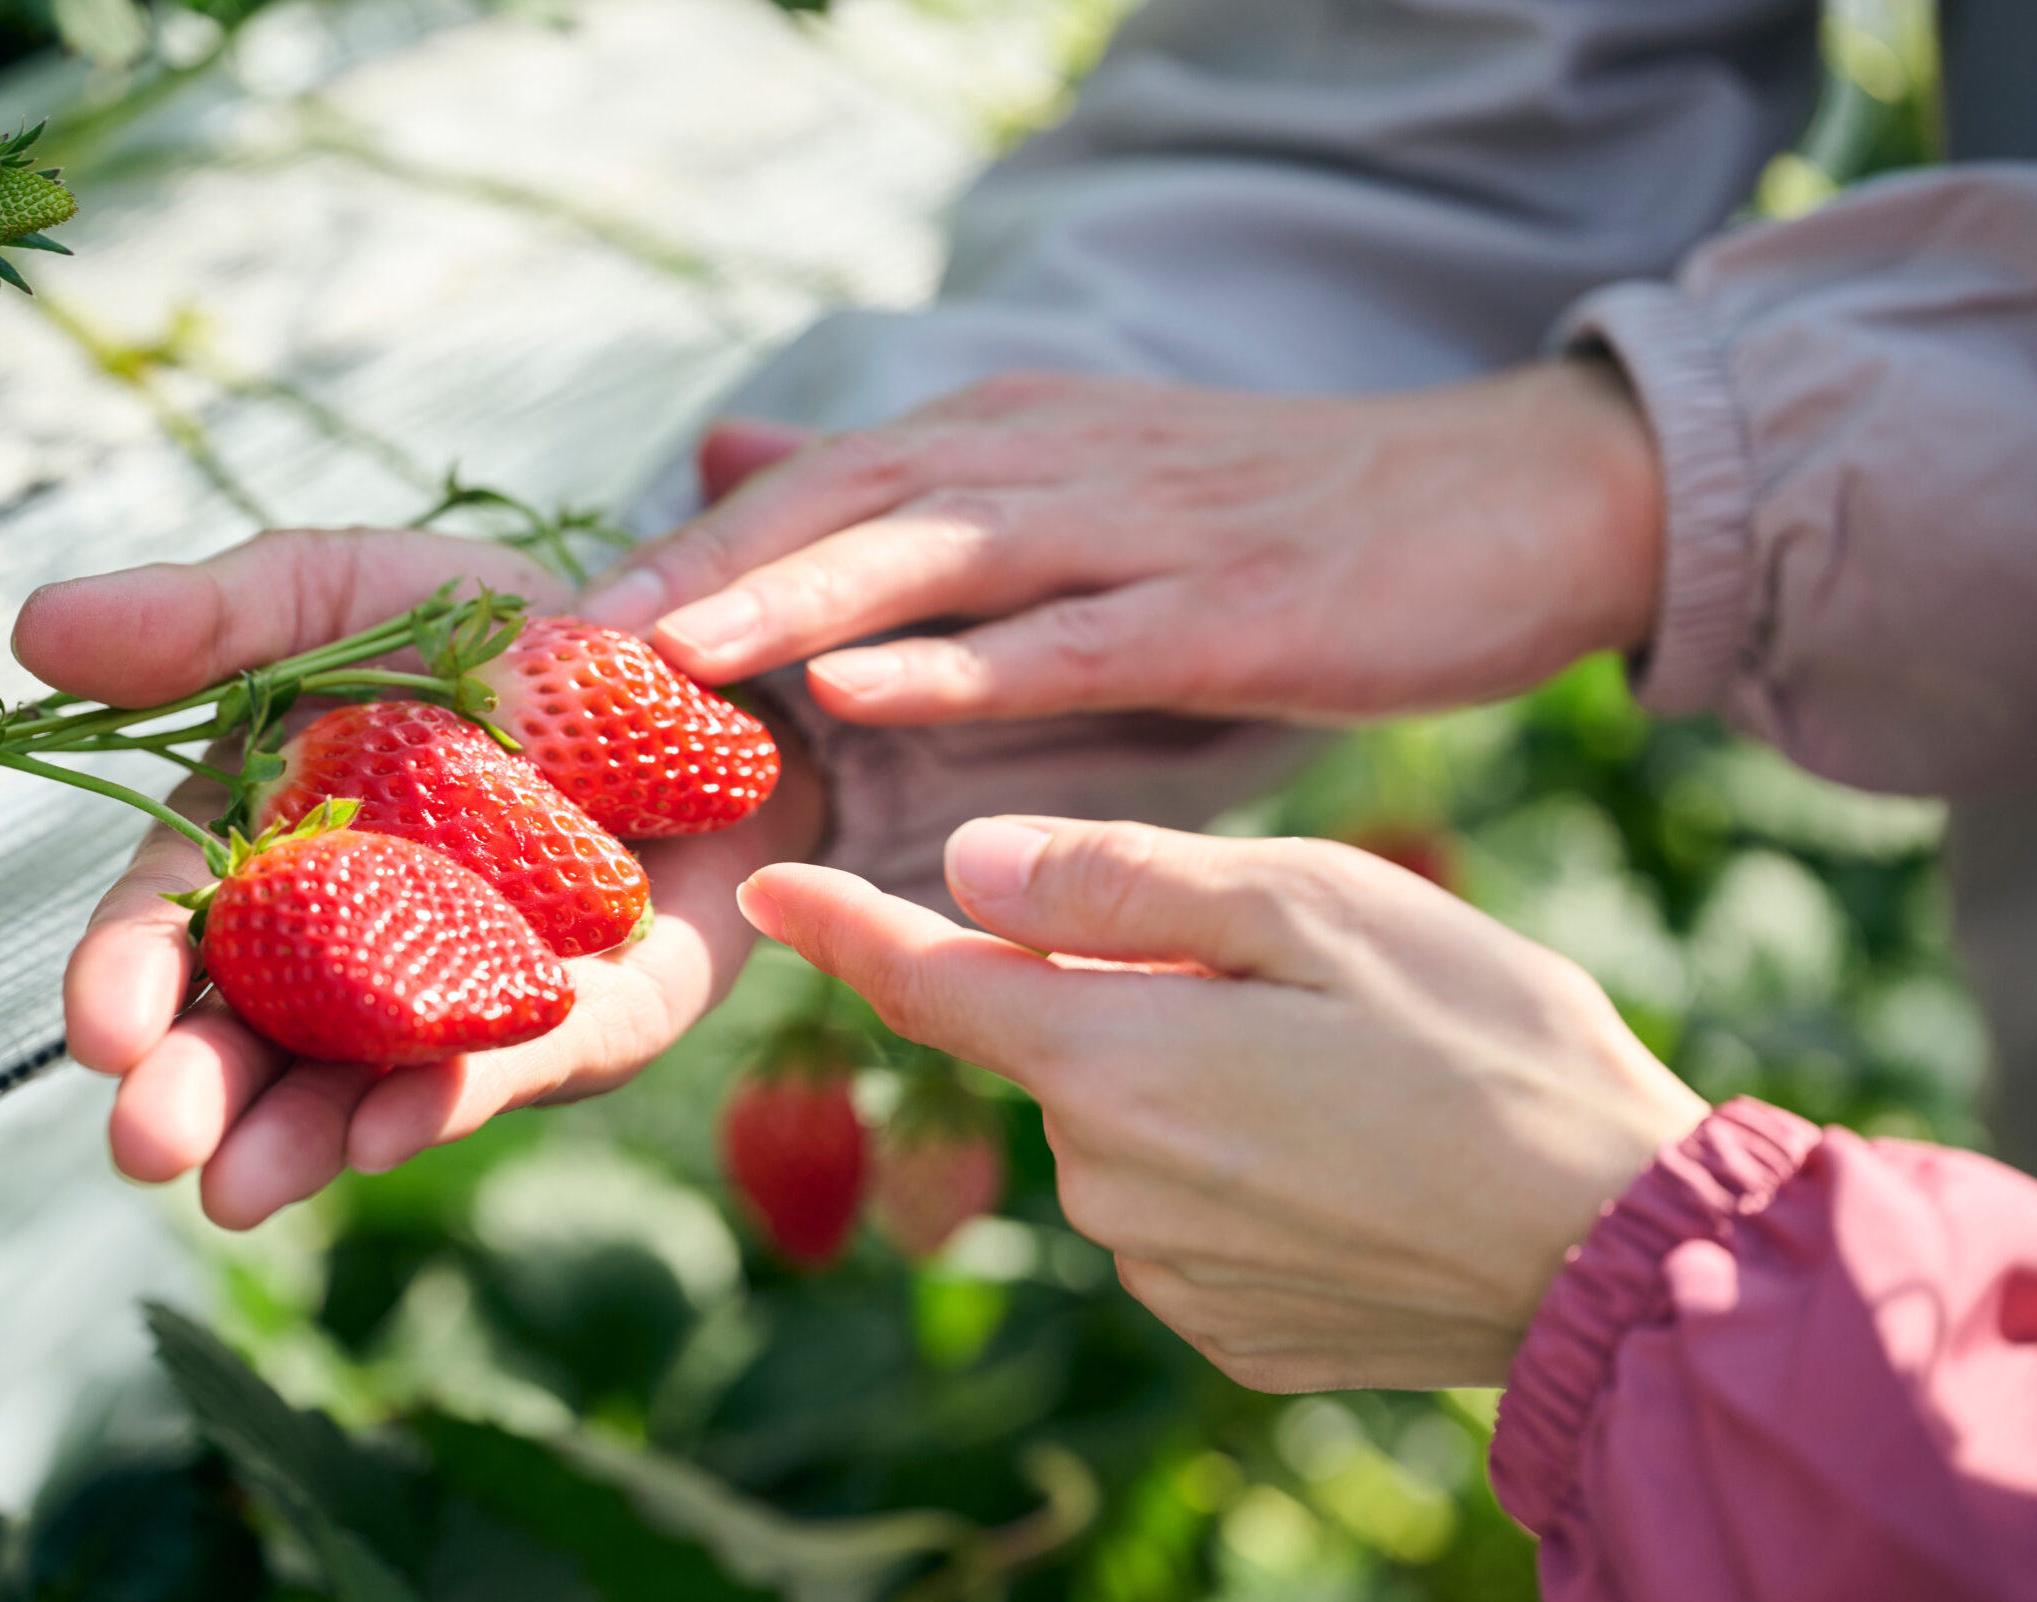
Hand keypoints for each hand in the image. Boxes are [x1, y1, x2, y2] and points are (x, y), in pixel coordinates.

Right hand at [13, 528, 825, 1229]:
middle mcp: (357, 944)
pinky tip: (398, 1130)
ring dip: (303, 1136)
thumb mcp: (339, 594)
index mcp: (271, 848)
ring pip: (369, 1079)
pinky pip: (522, 1060)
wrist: (697, 653)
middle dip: (200, 1092)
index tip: (100, 1029)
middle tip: (147, 1147)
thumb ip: (205, 622)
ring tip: (238, 1192)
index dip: (133, 976)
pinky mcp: (594, 1014)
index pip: (181, 928)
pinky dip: (458, 1092)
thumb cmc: (490, 628)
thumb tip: (33, 630)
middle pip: (260, 1030)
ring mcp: (468, 990)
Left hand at [586, 362, 1663, 725]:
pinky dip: (966, 659)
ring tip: (660, 657)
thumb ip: (918, 490)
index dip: (685, 550)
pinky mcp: (1234, 607)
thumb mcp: (1085, 487)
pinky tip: (867, 685)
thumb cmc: (1292, 522)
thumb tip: (736, 461)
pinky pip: (1079, 635)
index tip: (553, 630)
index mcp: (1020, 446)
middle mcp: (1059, 465)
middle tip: (555, 653)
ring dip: (792, 600)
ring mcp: (1146, 532)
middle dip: (695, 572)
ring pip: (938, 553)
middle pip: (845, 502)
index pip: (822, 485)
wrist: (1518, 499)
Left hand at [734, 818, 1707, 1389]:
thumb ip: (1120, 882)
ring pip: (1121, 1127)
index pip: (925, 983)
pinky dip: (1234, 1170)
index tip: (773, 886)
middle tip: (1291, 978)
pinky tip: (1348, 1164)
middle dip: (1119, 988)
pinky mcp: (1221, 1330)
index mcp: (1107, 1059)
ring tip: (1347, 1075)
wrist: (1615, 1249)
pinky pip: (1183, 1215)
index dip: (841, 926)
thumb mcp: (1311, 906)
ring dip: (1187, 1080)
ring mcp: (1160, 1270)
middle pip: (1052, 1044)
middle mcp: (1103, 1180)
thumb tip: (965, 869)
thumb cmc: (1483, 1043)